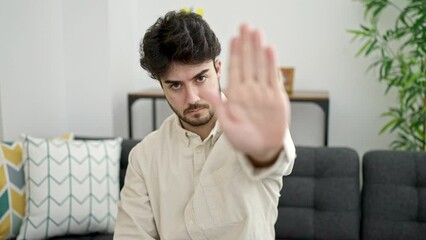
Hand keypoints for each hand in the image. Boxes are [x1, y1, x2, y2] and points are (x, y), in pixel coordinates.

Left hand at [202, 24, 290, 165]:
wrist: (262, 150)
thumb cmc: (243, 140)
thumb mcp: (227, 123)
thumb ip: (218, 105)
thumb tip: (203, 90)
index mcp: (236, 95)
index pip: (235, 69)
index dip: (234, 53)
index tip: (232, 38)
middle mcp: (250, 90)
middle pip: (248, 62)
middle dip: (246, 44)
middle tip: (245, 26)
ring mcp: (263, 92)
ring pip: (260, 65)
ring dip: (258, 49)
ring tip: (257, 32)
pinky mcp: (276, 97)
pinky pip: (273, 77)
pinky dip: (271, 64)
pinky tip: (269, 50)